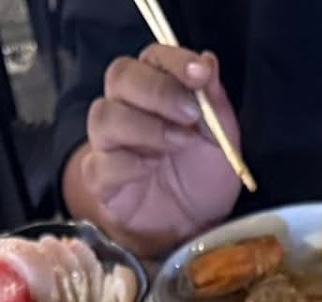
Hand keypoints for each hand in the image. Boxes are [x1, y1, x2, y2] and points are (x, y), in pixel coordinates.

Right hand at [67, 45, 239, 256]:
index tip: (200, 74)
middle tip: (190, 115)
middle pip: (121, 77)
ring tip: (176, 144)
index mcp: (157, 88)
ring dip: (144, 127)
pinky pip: (99, 164)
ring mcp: (108, 143)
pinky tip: (150, 169)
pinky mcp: (100, 179)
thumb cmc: (203, 175)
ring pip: (104, 116)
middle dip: (158, 91)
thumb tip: (207, 62)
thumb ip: (213, 101)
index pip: (154, 56)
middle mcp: (126, 107)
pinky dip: (126, 164)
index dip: (175, 60)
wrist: (193, 225)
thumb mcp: (222, 138)